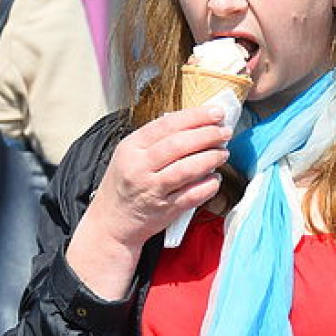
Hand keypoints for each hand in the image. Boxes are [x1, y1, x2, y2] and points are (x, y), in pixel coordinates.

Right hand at [67, 105, 230, 298]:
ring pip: (187, 169)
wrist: (111, 222)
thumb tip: (195, 122)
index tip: (217, 112)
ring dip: (211, 158)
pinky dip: (208, 185)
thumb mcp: (129, 154)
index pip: (167, 125)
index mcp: (131, 147)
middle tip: (225, 132)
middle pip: (178, 145)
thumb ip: (156, 139)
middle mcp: (139, 167)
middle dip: (207, 135)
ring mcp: (152, 190)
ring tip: (223, 153)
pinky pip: (192, 195)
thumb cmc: (125, 184)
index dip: (196, 116)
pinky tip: (216, 179)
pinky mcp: (165, 210)